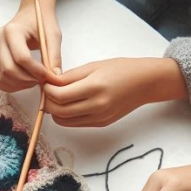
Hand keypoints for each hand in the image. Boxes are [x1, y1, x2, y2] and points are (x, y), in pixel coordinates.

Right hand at [0, 2, 61, 91]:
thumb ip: (54, 55)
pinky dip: (11, 86)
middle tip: (41, 80)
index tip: (48, 75)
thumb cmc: (42, 22)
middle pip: (9, 70)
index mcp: (12, 30)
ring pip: (1, 78)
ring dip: (19, 85)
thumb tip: (54, 77)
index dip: (36, 71)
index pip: (21, 57)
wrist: (30, 15)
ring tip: (33, 80)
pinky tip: (24, 82)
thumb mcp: (53, 35)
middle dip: (27, 80)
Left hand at [42, 57, 186, 127]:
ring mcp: (98, 118)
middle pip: (59, 112)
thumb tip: (50, 82)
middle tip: (47, 91)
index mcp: (95, 87)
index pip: (60, 96)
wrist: (145, 83)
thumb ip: (70, 76)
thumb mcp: (94, 66)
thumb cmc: (122, 70)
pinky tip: (68, 104)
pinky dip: (66, 116)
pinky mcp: (100, 124)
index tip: (45, 82)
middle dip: (47, 102)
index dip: (47, 90)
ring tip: (56, 98)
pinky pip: (75, 124)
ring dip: (55, 111)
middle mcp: (97, 106)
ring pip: (64, 121)